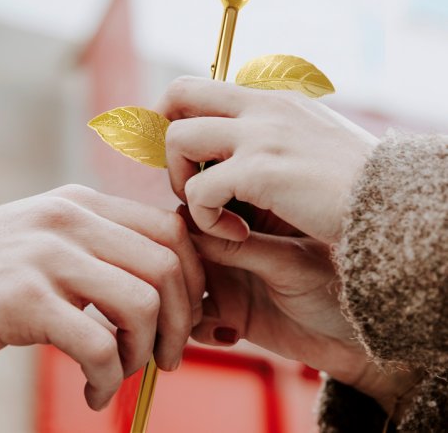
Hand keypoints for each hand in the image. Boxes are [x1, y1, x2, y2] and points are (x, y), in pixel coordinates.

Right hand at [0, 185, 204, 409]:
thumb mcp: (50, 240)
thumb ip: (101, 250)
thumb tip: (167, 290)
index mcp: (83, 203)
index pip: (170, 229)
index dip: (195, 277)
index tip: (189, 317)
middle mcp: (70, 218)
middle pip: (166, 266)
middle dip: (181, 322)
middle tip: (168, 357)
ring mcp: (47, 255)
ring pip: (140, 303)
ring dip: (144, 354)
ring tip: (122, 374)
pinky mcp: (23, 298)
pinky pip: (96, 344)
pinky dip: (108, 378)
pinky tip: (94, 392)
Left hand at [158, 76, 377, 243]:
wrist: (397, 206)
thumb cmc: (355, 185)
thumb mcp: (311, 143)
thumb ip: (271, 137)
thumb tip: (231, 151)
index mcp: (272, 98)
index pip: (200, 87)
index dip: (178, 118)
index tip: (182, 156)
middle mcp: (261, 106)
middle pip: (178, 94)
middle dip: (163, 136)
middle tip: (184, 178)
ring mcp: (260, 134)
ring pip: (178, 139)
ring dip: (181, 182)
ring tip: (210, 212)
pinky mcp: (260, 171)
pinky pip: (199, 192)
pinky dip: (206, 219)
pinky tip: (236, 234)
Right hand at [182, 205, 420, 416]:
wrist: (363, 342)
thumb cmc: (340, 287)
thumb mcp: (289, 260)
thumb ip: (239, 245)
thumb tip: (189, 225)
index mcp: (251, 211)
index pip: (203, 200)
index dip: (189, 217)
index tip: (196, 239)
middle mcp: (232, 239)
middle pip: (183, 241)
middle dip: (179, 262)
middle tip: (195, 281)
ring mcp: (227, 275)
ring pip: (182, 278)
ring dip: (183, 296)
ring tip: (205, 312)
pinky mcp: (227, 312)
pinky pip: (194, 316)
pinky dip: (198, 326)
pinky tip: (227, 334)